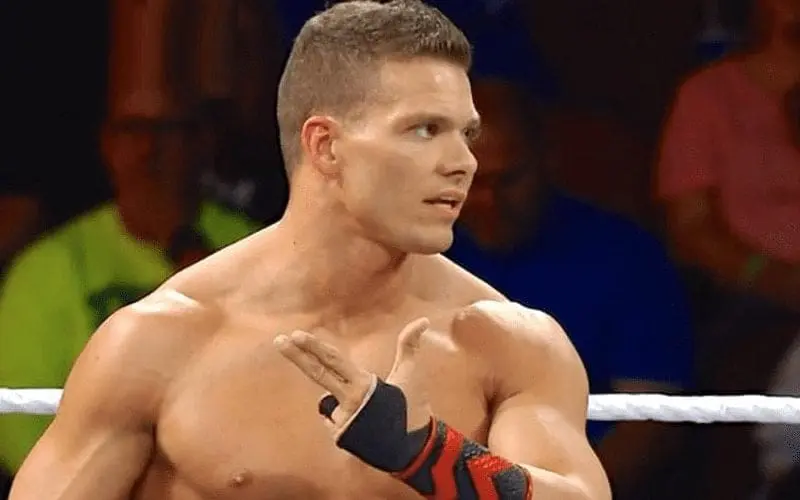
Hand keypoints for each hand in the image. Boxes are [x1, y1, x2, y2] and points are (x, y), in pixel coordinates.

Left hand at [274, 318, 432, 437]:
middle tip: (279, 340)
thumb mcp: (410, 375)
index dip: (314, 347)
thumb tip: (423, 320)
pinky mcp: (338, 436)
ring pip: (328, 402)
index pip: (333, 361)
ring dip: (341, 401)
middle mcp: (348, 401)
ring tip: (369, 413)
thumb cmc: (412, 408)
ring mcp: (341, 420)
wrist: (414, 450)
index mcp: (364, 384)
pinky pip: (333, 419)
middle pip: (317, 373)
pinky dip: (343, 418)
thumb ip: (409, 346)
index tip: (295, 335)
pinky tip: (362, 425)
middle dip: (296, 355)